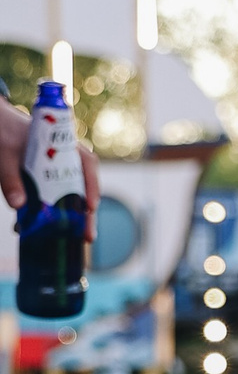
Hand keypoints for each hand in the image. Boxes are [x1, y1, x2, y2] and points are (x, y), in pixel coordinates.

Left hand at [0, 100, 99, 236]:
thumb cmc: (5, 133)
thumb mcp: (5, 155)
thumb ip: (11, 179)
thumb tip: (18, 206)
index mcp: (64, 145)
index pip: (87, 163)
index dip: (92, 187)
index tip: (90, 207)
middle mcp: (66, 161)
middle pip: (83, 187)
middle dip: (86, 214)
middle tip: (87, 237)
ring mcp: (57, 173)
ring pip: (70, 197)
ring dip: (72, 219)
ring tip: (74, 240)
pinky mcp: (43, 183)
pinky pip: (51, 201)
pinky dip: (49, 216)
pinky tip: (40, 231)